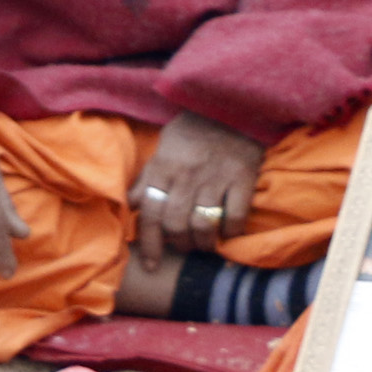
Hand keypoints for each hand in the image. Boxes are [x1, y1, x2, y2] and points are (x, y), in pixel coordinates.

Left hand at [130, 109, 264, 258]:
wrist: (231, 106)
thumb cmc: (193, 130)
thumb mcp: (163, 147)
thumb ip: (147, 176)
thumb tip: (129, 203)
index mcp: (163, 168)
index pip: (149, 213)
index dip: (149, 244)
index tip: (150, 264)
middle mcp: (186, 176)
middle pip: (175, 224)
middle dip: (178, 244)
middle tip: (183, 247)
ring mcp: (214, 178)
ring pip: (202, 225)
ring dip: (203, 242)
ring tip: (204, 243)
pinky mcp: (241, 179)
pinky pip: (234, 216)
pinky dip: (230, 231)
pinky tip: (228, 232)